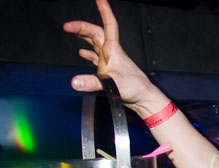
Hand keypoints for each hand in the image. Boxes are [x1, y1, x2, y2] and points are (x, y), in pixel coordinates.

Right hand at [63, 0, 166, 115]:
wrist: (144, 99)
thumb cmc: (135, 89)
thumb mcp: (112, 85)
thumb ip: (92, 83)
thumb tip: (75, 82)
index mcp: (114, 50)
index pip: (109, 25)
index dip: (105, 11)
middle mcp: (111, 53)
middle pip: (96, 33)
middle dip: (82, 27)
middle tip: (68, 26)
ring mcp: (110, 61)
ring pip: (95, 43)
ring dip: (83, 36)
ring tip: (71, 32)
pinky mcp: (109, 70)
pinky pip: (95, 57)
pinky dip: (87, 53)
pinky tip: (81, 52)